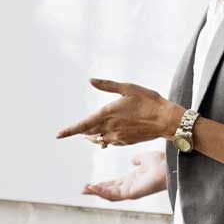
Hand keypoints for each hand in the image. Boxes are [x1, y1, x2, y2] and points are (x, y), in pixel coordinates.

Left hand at [57, 79, 184, 147]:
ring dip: (92, 136)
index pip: (83, 125)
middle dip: (80, 132)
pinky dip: (103, 139)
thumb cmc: (148, 101)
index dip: (69, 131)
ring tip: (88, 132)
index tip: (58, 135)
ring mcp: (117, 137)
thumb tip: (91, 80)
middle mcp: (110, 127)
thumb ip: (108, 86)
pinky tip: (106, 134)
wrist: (165, 120)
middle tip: (73, 131)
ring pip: (97, 140)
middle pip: (88, 133)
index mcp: (108, 113)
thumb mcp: (128, 88)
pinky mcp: (124, 142)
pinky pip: (108, 142)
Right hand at [84, 152, 167, 201]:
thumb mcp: (145, 158)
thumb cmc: (161, 163)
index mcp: (132, 180)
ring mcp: (131, 192)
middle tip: (83, 189)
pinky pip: (114, 195)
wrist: (169, 166)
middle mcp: (130, 188)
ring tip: (85, 190)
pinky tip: (94, 188)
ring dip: (97, 192)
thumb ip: (138, 159)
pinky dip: (103, 192)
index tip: (92, 183)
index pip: (114, 184)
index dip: (102, 184)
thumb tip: (133, 159)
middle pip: (109, 191)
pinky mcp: (132, 193)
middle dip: (96, 190)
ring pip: (110, 195)